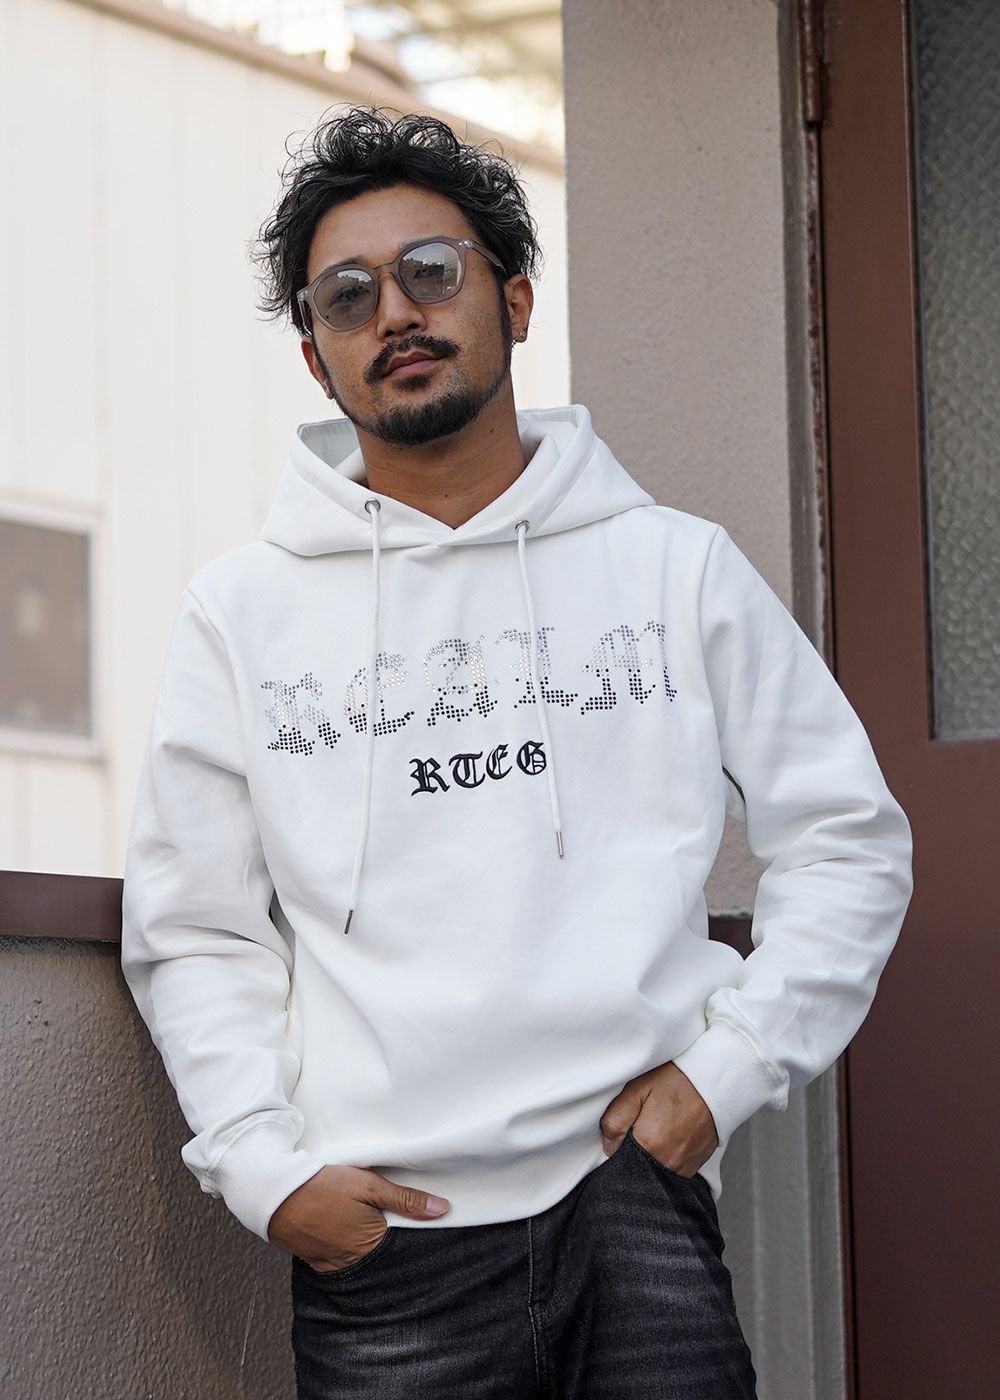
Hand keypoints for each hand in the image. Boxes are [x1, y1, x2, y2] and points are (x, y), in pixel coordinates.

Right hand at [267, 1164, 449, 1272]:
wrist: (272, 1193)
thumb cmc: (320, 1186)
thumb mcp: (368, 1185)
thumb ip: (405, 1199)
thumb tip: (442, 1209)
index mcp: (371, 1245)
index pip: (404, 1244)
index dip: (411, 1228)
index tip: (418, 1212)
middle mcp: (353, 1262)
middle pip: (383, 1251)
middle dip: (389, 1234)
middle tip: (384, 1212)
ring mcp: (332, 1263)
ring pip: (362, 1254)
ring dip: (366, 1237)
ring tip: (361, 1215)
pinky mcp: (316, 1260)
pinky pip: (341, 1255)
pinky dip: (347, 1242)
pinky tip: (343, 1223)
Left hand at [599, 1061, 718, 1177]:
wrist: (716, 1078)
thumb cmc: (678, 1080)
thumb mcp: (637, 1089)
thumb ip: (616, 1120)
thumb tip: (607, 1146)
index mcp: (650, 1145)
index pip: (621, 1162)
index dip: (618, 1146)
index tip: (623, 1132)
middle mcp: (669, 1162)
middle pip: (640, 1167)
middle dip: (635, 1151)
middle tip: (643, 1124)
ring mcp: (686, 1166)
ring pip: (657, 1170)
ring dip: (653, 1154)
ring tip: (659, 1127)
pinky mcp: (698, 1164)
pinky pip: (675, 1169)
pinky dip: (669, 1155)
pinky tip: (671, 1134)